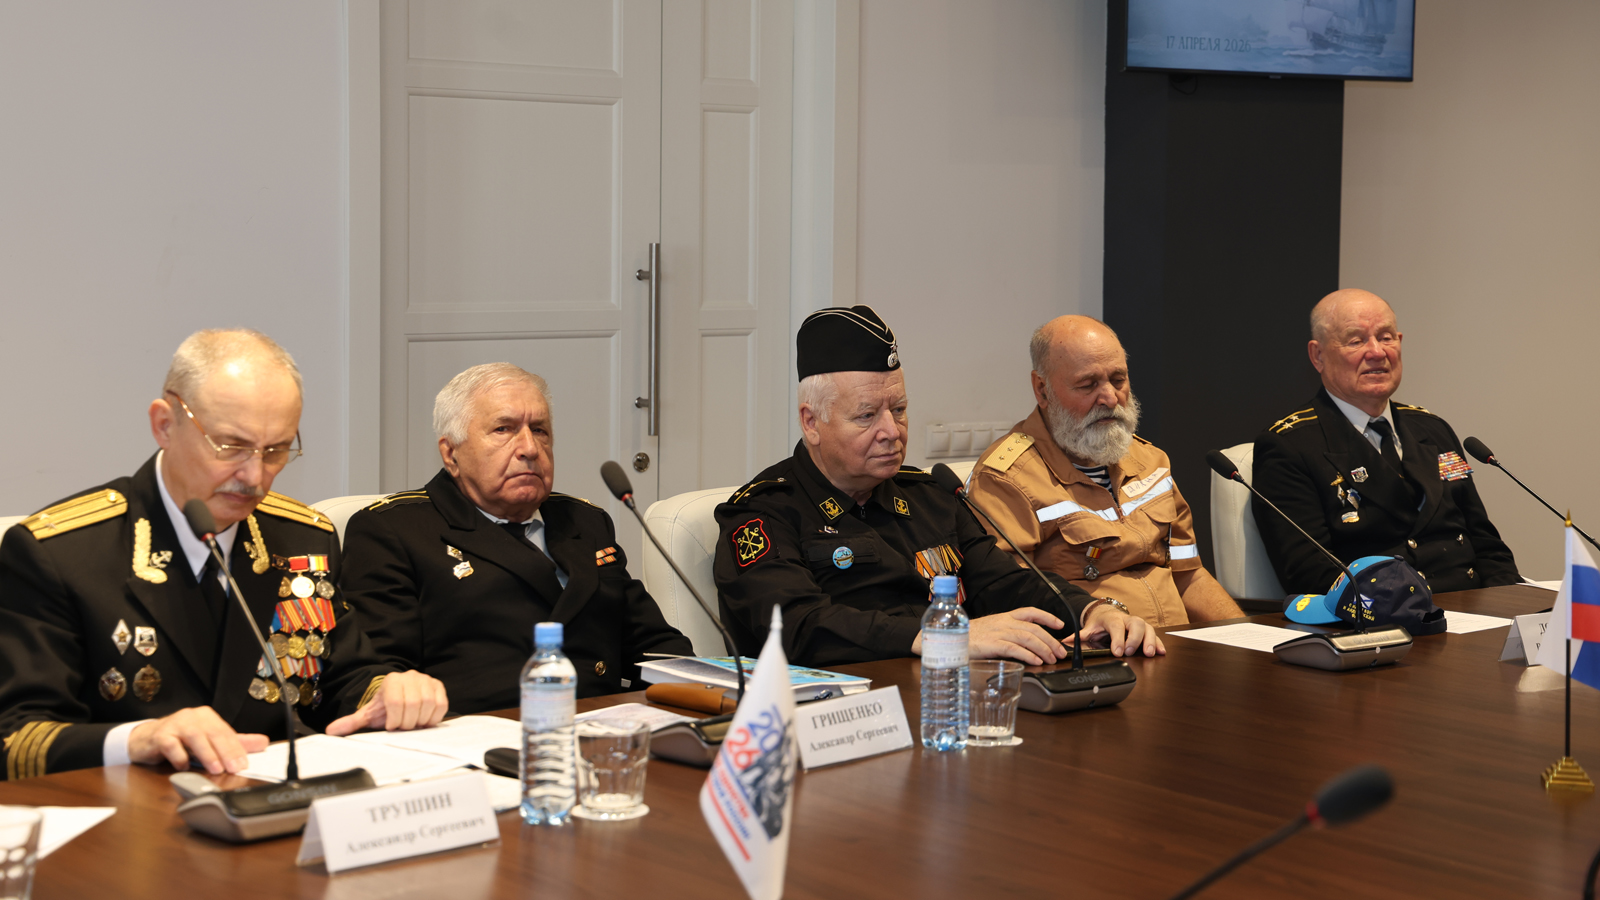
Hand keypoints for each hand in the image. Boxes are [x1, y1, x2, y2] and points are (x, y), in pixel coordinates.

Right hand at [127, 706, 267, 774]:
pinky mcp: (159, 735)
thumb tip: (264, 743)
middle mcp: (192, 717)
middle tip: (235, 768)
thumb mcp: (209, 741)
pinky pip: (170, 745)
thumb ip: (234, 742)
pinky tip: (184, 767)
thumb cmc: (181, 740)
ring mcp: (174, 724)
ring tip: (216, 769)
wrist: (147, 738)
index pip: (226, 732)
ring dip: (206, 754)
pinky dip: (179, 756)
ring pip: (194, 737)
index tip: (245, 764)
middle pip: (213, 733)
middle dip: (225, 751)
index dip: (236, 748)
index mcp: (207, 717)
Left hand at [325, 671, 448, 734]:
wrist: (399, 696)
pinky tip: (424, 719)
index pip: (395, 702)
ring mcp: (426, 680)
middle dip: (408, 721)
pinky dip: (434, 717)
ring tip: (413, 723)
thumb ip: (351, 722)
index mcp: (392, 681)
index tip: (391, 726)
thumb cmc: (385, 707)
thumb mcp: (368, 714)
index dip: (395, 720)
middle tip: (403, 726)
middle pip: (414, 703)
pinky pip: (441, 704)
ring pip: (429, 704)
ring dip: (421, 720)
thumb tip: (331, 731)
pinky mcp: (438, 686)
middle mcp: (410, 676)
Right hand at [914, 607, 1069, 665]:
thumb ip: (1007, 633)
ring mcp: (998, 632)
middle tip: (1060, 652)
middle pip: (1034, 629)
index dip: (1047, 617)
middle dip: (1050, 640)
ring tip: (1052, 659)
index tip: (1060, 624)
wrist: (949, 639)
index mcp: (1004, 617)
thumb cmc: (969, 637)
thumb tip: (1026, 644)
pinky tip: (1036, 662)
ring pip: (1028, 638)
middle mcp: (1004, 622)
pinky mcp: (993, 644)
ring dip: (1044, 649)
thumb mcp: (991, 629)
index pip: (1030, 612)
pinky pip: (1015, 649)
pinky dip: (1029, 655)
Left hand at [1082, 605, 1165, 657]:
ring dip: (1150, 640)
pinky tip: (1161, 652)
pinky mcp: (1146, 630)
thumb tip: (1066, 641)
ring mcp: (1138, 624)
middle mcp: (1127, 619)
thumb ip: (1081, 636)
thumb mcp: (1090, 628)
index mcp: (1112, 619)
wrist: (1107, 613)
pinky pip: (1155, 635)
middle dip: (1135, 638)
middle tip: (1131, 651)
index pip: (1116, 627)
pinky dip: (1159, 643)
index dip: (1118, 639)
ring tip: (1150, 653)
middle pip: (1135, 624)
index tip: (1118, 652)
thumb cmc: (1100, 623)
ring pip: (1147, 628)